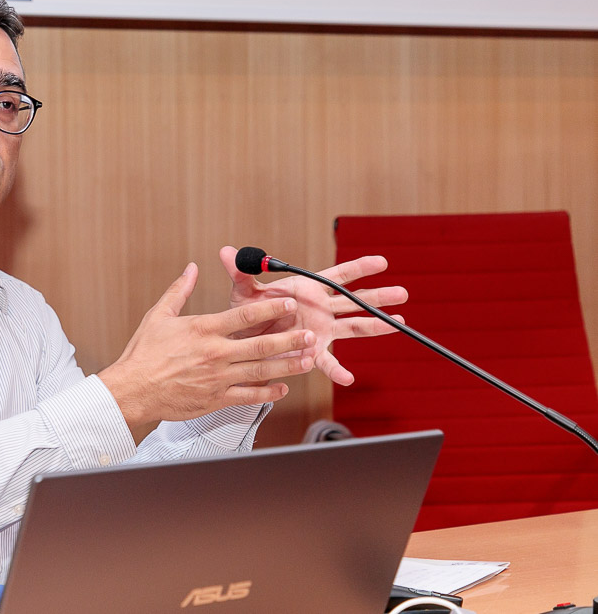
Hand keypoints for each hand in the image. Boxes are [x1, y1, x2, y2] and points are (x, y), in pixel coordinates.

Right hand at [99, 263, 316, 443]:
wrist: (132, 389)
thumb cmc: (143, 353)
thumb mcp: (158, 315)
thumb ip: (179, 291)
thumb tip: (191, 268)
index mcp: (203, 329)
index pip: (245, 315)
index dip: (271, 308)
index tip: (289, 304)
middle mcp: (215, 353)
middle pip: (261, 344)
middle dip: (289, 339)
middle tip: (309, 334)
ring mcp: (218, 378)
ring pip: (261, 370)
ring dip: (287, 365)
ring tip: (307, 359)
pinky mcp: (216, 399)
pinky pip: (249, 396)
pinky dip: (268, 392)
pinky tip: (282, 388)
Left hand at [218, 246, 407, 386]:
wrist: (240, 340)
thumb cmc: (246, 312)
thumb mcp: (243, 291)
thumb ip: (240, 272)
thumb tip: (226, 252)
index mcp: (307, 289)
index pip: (338, 275)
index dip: (359, 268)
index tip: (382, 262)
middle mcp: (319, 309)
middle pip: (354, 300)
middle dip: (378, 297)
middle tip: (402, 293)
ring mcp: (319, 329)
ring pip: (353, 325)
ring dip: (376, 325)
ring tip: (399, 324)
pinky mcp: (311, 350)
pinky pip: (326, 360)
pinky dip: (336, 369)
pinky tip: (348, 378)